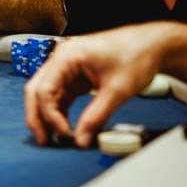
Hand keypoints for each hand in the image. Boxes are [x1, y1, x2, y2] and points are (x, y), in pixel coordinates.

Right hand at [23, 25, 162, 147]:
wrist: (150, 45)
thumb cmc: (135, 56)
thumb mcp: (117, 90)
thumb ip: (96, 117)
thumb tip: (80, 140)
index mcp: (67, 56)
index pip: (44, 90)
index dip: (50, 115)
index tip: (65, 134)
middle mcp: (61, 59)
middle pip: (36, 90)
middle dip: (38, 117)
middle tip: (45, 141)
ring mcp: (66, 67)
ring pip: (45, 94)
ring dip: (47, 116)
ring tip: (53, 139)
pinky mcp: (74, 76)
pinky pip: (59, 96)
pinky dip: (59, 112)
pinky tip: (64, 128)